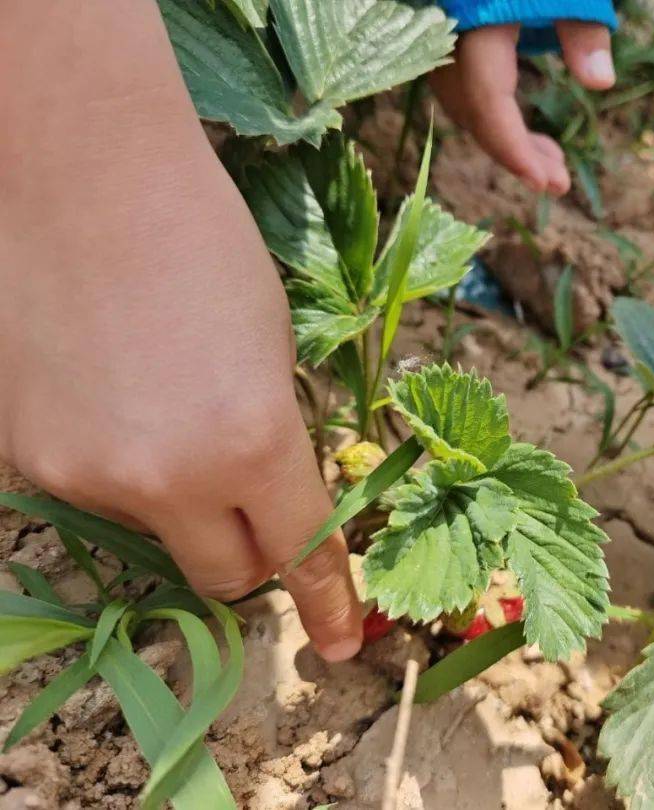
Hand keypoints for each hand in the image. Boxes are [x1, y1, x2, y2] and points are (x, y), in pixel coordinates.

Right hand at [0, 1, 364, 660]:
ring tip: (153, 393)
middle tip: (246, 503)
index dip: (328, 600)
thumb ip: (273, 437)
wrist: (81, 176)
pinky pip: (86, 490)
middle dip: (246, 554)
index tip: (342, 640)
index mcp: (252, 443)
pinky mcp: (21, 458)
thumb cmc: (201, 242)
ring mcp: (82, 474)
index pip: (303, 551)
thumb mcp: (273, 348)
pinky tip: (101, 386)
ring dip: (167, 491)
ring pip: (149, 528)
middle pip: (224, 576)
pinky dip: (108, 461)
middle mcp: (165, 478)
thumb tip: (269, 493)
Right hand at [429, 21, 614, 194]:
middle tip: (559, 185)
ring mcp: (441, 42)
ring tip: (554, 167)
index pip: (486, 101)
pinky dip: (498, 119)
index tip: (541, 184)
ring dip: (509, 142)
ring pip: (468, 107)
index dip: (512, 148)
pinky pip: (466, 91)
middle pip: (475, 112)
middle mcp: (446, 40)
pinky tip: (535, 140)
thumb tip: (601, 83)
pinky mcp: (447, 41)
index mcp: (472, 29)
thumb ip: (582, 30)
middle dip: (515, 154)